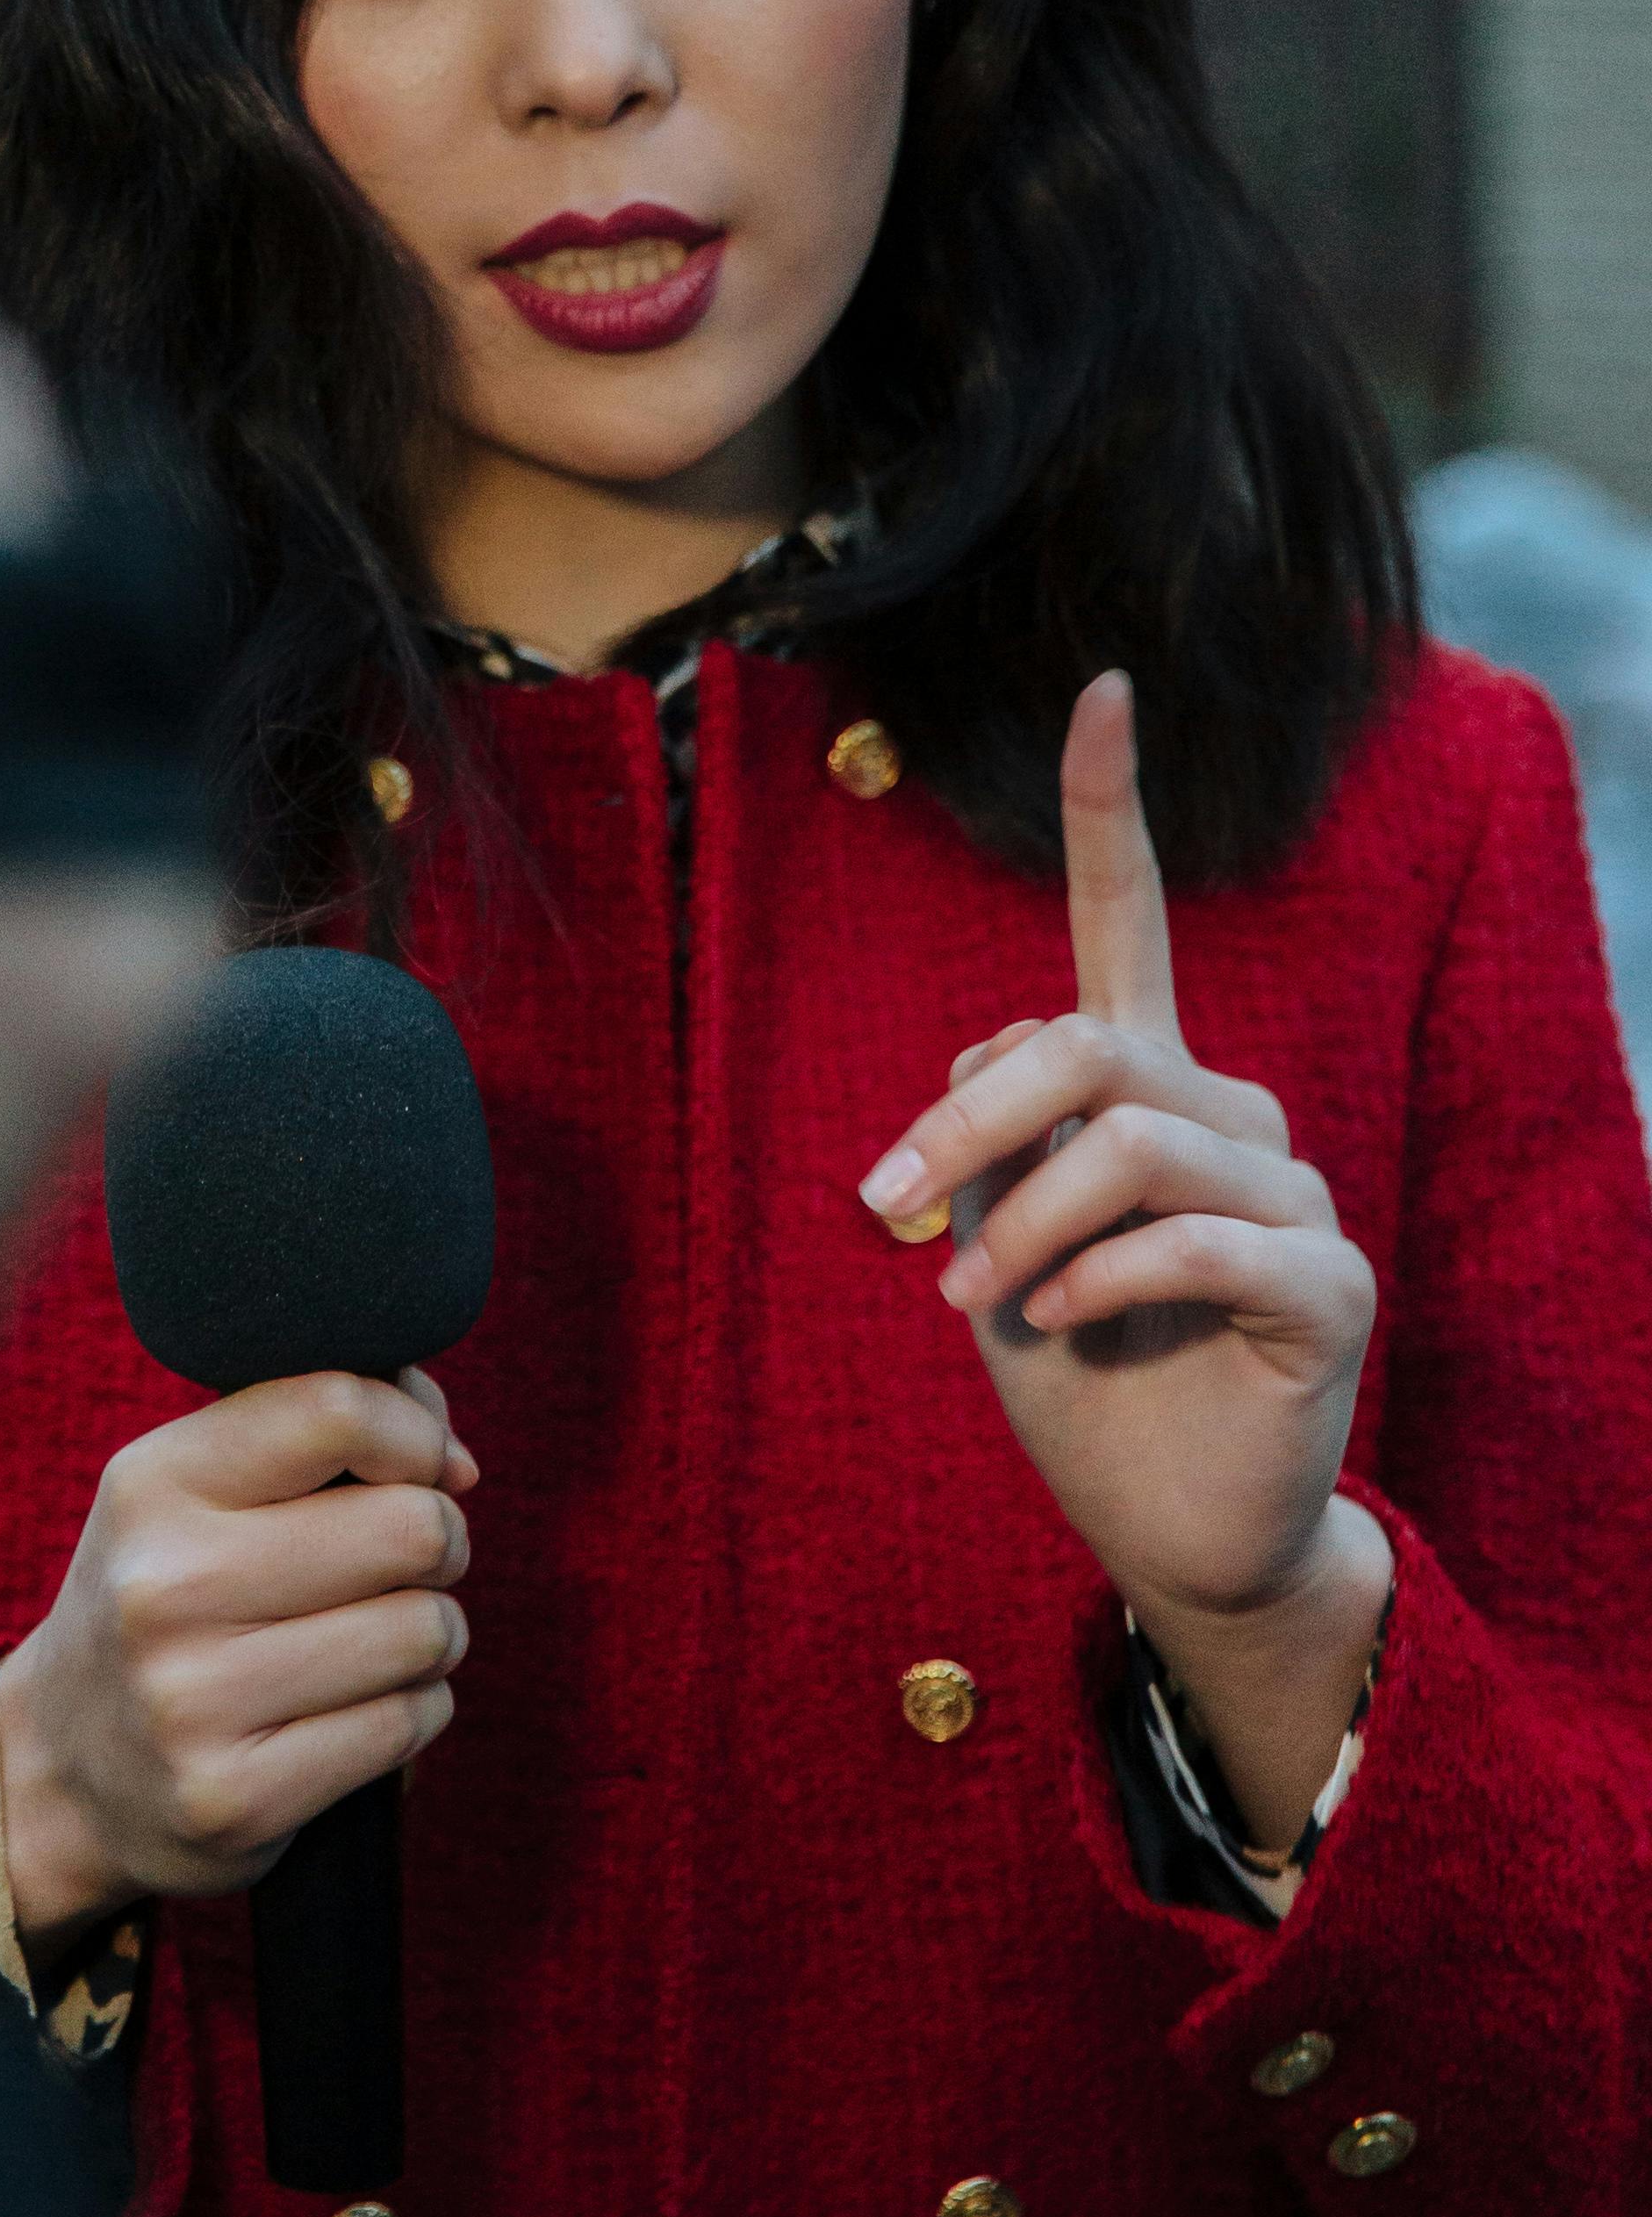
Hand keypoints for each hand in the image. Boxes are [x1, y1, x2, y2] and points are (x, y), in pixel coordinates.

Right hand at [0, 1372, 477, 1949]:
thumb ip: (318, 1436)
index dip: (416, 1433)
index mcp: (154, 1485)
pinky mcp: (236, 1798)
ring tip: (385, 1639)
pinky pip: (407, 1723)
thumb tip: (455, 1461)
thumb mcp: (194, 1491)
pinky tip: (360, 1705)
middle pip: (410, 1527)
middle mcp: (165, 1586)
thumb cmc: (170, 1596)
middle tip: (410, 1563)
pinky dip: (416, 1708)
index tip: (423, 1465)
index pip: (335, 1409)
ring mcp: (195, 1700)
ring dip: (435, 1633)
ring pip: (423, 1630)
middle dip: (439, 1541)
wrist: (63, 1769)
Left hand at [856, 671, 1388, 1851]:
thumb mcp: (996, 1242)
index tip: (1103, 690)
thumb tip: (981, 1077)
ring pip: (1135, 1142)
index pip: (1125, 919)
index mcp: (1143, 1083)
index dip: (1111, 806)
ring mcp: (1293, 1194)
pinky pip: (1205, 1238)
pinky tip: (1062, 1323)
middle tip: (888, 1207)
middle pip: (1089, 1047)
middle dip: (972, 1119)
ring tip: (976, 1296)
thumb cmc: (1078, 1377)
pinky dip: (1108, 1277)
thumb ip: (992, 1145)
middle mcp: (1228, 1113)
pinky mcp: (1328, 1286)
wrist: (1165, 1526)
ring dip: (1028, 1221)